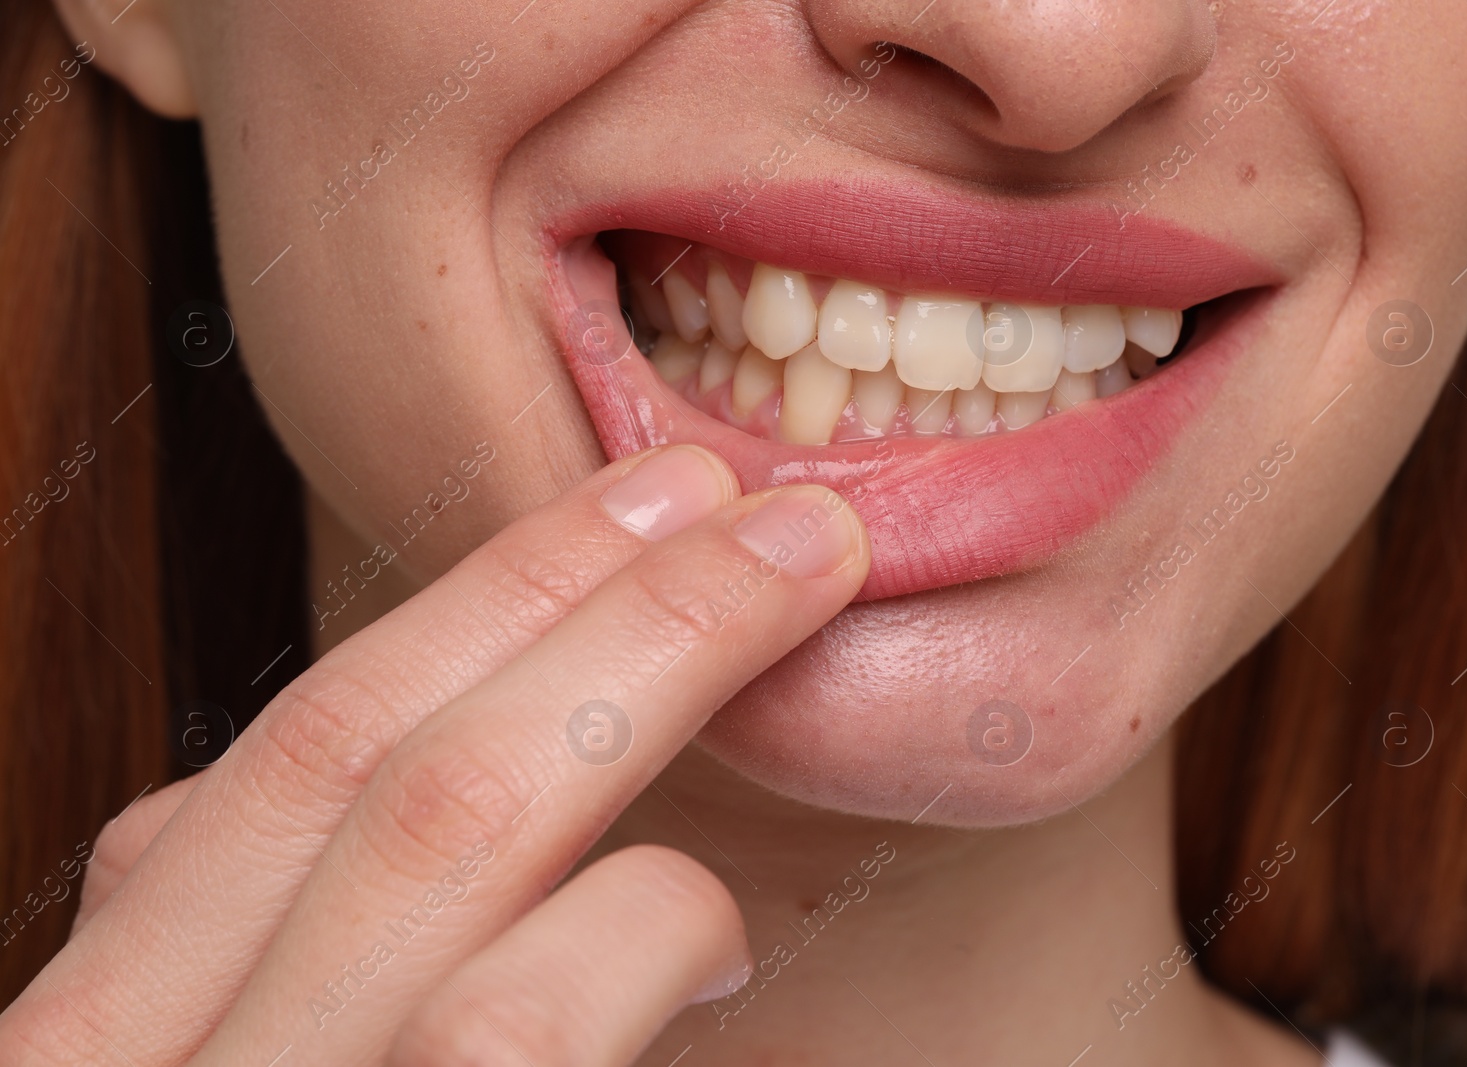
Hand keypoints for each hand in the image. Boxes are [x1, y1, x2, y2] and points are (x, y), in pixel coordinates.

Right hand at [2, 444, 868, 1064]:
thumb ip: (272, 968)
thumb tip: (342, 823)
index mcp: (114, 1028)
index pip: (285, 757)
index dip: (465, 612)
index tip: (617, 518)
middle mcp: (128, 1064)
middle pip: (366, 743)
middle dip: (578, 586)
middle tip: (744, 501)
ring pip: (446, 823)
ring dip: (648, 662)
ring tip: (797, 580)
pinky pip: (518, 1018)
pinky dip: (644, 926)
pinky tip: (722, 932)